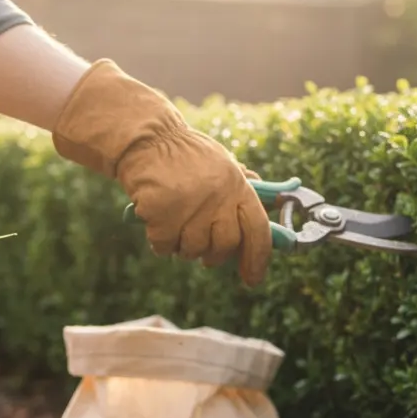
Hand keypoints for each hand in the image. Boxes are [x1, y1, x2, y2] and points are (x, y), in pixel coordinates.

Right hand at [50, 61, 273, 286]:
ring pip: (193, 250)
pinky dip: (159, 241)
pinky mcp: (162, 212)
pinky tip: (156, 221)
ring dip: (182, 246)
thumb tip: (271, 204)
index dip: (258, 259)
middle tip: (202, 251)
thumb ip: (241, 186)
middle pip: (224, 246)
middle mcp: (218, 196)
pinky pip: (164, 246)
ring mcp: (190, 205)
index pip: (258, 229)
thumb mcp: (221, 163)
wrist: (146, 138)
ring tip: (175, 225)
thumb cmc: (184, 154)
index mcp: (237, 184)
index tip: (252, 279)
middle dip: (213, 256)